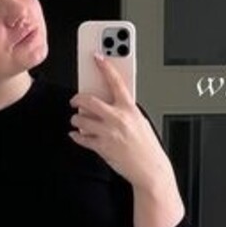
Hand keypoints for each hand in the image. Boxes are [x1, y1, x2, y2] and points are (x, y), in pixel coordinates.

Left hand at [69, 52, 169, 188]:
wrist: (150, 169)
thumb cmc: (147, 147)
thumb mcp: (140, 121)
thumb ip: (125, 109)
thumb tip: (109, 102)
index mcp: (130, 109)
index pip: (115, 81)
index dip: (105, 66)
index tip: (97, 56)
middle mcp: (118, 118)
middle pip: (89, 100)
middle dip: (77, 98)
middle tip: (75, 99)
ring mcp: (108, 133)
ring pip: (81, 119)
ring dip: (76, 119)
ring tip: (77, 119)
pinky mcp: (102, 147)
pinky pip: (81, 138)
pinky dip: (76, 136)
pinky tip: (76, 134)